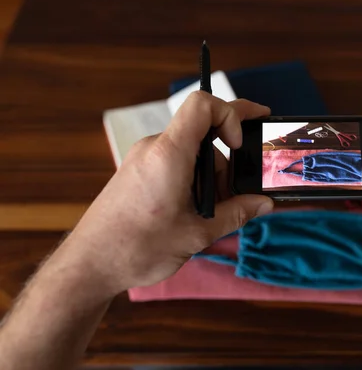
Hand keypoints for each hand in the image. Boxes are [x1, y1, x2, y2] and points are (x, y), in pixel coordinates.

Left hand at [62, 92, 273, 294]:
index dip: (231, 114)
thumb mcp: (198, 234)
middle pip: (203, 137)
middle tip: (234, 199)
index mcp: (170, 154)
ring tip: (207, 217)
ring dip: (208, 179)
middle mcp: (154, 148)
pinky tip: (192, 214)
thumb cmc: (138, 247)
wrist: (89, 264)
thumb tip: (265, 203)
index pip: (203, 105)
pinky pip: (174, 164)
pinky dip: (191, 182)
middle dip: (225, 165)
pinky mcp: (137, 172)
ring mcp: (143, 159)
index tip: (241, 145)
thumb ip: (237, 213)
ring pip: (191, 154)